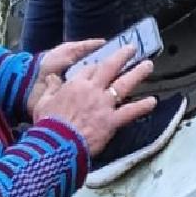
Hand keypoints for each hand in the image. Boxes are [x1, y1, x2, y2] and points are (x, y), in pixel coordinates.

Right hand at [31, 44, 156, 156]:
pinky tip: (152, 101)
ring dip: (138, 73)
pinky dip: (142, 106)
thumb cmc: (48, 126)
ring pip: (125, 84)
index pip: (90, 68)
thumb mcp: (43, 103)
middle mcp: (93, 90)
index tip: (103, 63)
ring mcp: (104, 105)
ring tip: (148, 65)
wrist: (55, 147)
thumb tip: (52, 77)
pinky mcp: (112, 121)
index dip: (98, 65)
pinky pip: (130, 111)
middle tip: (132, 48)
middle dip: (123, 55)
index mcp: (76, 85)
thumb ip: (51, 88)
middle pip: (111, 67)